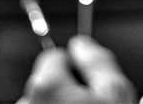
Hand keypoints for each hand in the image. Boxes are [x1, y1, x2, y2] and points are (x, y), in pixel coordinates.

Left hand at [18, 36, 136, 103]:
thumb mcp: (116, 94)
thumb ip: (98, 62)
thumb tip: (81, 44)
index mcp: (46, 85)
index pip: (55, 57)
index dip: (77, 68)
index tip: (91, 87)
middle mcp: (26, 101)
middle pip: (47, 81)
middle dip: (67, 90)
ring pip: (44, 102)